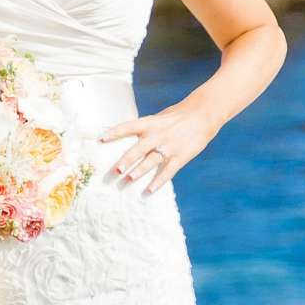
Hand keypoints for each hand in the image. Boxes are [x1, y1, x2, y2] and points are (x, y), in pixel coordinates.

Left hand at [100, 101, 216, 191]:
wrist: (203, 114)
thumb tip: (129, 136)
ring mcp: (169, 146)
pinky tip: (149, 190)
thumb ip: (146, 128)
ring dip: (139, 171)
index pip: (128, 127)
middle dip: (126, 160)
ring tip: (127, 179)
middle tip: (115, 170)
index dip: (114, 133)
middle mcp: (157, 135)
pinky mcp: (181, 156)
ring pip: (151, 161)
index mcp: (150, 123)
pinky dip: (159, 181)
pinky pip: (168, 171)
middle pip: (138, 149)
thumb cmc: (178, 115)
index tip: (100, 139)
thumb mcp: (160, 117)